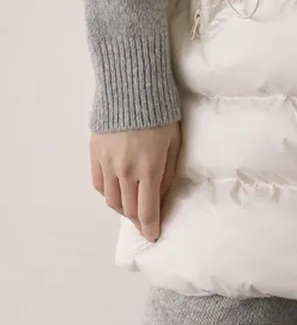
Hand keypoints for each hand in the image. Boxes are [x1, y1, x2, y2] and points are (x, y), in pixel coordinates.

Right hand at [90, 123, 180, 241]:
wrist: (132, 88)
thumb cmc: (161, 113)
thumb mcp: (174, 142)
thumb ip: (168, 172)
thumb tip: (162, 195)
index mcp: (149, 169)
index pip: (147, 211)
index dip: (150, 228)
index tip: (153, 236)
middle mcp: (126, 171)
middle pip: (128, 209)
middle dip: (138, 220)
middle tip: (145, 223)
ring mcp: (107, 164)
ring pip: (112, 201)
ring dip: (123, 208)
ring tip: (131, 206)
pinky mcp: (95, 155)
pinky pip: (99, 185)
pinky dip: (108, 193)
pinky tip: (117, 191)